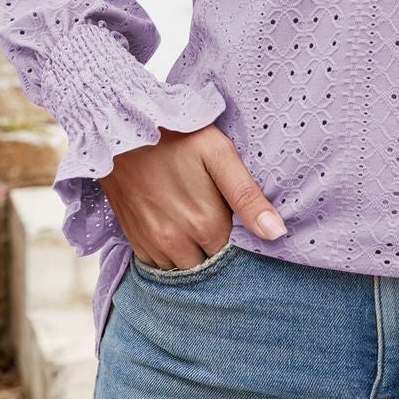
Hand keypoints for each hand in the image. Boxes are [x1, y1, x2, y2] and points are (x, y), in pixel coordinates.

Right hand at [101, 122, 286, 269]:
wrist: (121, 130)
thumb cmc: (178, 137)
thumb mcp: (220, 155)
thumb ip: (248, 197)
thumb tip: (277, 234)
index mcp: (206, 224)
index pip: (234, 254)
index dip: (241, 241)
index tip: (238, 222)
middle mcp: (177, 242)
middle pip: (210, 265)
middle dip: (217, 250)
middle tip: (218, 220)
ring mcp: (153, 244)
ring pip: (184, 268)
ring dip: (194, 255)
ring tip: (196, 225)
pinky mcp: (135, 240)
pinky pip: (159, 266)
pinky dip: (171, 256)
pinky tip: (176, 230)